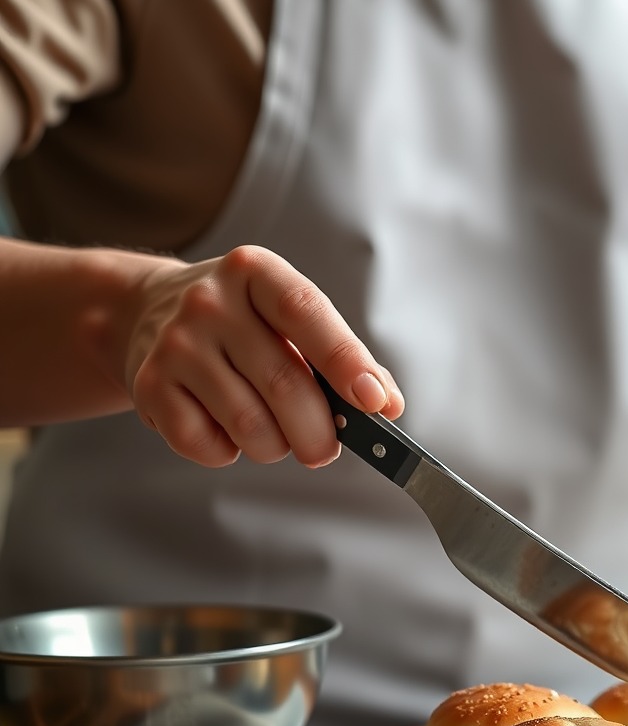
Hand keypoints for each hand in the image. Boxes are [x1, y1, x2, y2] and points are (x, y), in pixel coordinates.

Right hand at [125, 245, 403, 467]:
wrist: (143, 311)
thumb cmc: (238, 321)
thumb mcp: (286, 318)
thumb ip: (341, 356)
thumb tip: (386, 403)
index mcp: (255, 273)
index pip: (306, 313)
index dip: (346, 361)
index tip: (376, 401)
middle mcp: (210, 302)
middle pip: (284, 384)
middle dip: (319, 433)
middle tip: (325, 448)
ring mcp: (176, 344)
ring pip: (250, 424)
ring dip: (277, 446)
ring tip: (274, 434)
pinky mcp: (149, 386)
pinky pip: (208, 445)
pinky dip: (229, 452)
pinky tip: (225, 428)